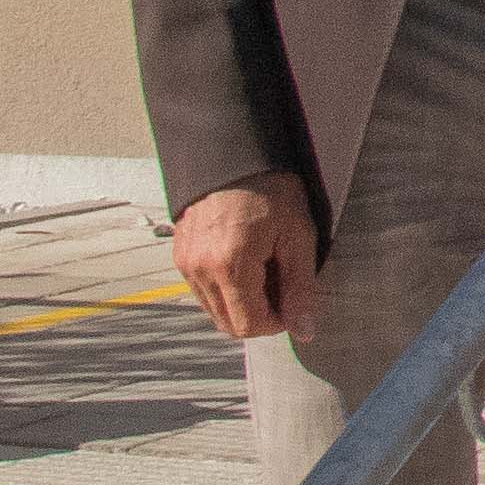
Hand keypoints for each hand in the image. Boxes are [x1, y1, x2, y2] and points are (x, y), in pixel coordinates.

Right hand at [173, 172, 319, 339]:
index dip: (276, 323)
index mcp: (230, 265)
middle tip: (281, 287)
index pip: (248, 326)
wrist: (235, 155)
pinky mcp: (180, 255)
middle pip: (227, 323)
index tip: (293, 304)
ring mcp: (185, 263)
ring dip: (241, 304)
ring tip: (265, 271)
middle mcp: (199, 268)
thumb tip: (304, 329)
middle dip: (259, 315)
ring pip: (213, 310)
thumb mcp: (298, 235)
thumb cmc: (271, 190)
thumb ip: (300, 287)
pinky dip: (225, 290)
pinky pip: (202, 291)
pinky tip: (246, 264)